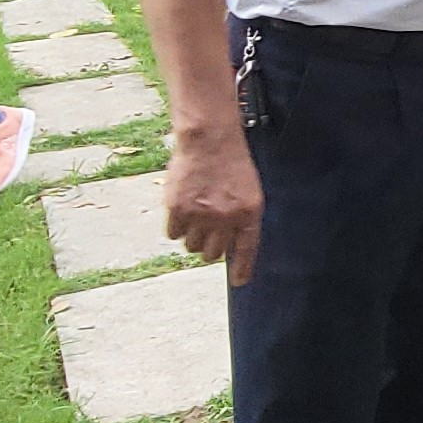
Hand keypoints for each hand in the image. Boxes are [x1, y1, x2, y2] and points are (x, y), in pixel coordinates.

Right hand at [167, 128, 264, 285]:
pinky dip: (176, 227)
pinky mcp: (178, 209)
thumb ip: (242, 219)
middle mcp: (226, 218)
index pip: (247, 250)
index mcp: (249, 213)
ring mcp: (201, 215)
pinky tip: (181, 210)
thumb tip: (231, 247)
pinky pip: (173, 234)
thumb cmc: (231, 164)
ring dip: (192, 237)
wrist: (210, 141)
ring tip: (196, 216)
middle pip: (213, 254)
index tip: (239, 282)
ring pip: (191, 247)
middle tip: (208, 233)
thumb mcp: (249, 192)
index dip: (242, 268)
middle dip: (210, 248)